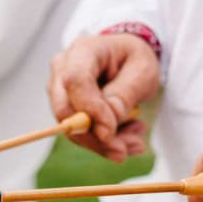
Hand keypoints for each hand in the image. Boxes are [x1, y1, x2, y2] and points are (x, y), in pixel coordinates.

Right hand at [47, 34, 159, 161]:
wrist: (128, 60)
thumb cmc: (134, 60)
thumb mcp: (142, 72)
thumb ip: (125, 94)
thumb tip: (107, 123)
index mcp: (84, 50)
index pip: (75, 81)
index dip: (90, 109)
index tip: (110, 130)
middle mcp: (63, 68)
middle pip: (64, 109)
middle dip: (94, 137)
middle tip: (123, 151)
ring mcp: (60, 90)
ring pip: (71, 128)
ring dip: (104, 144)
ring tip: (135, 143)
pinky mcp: (66, 109)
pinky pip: (79, 134)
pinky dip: (104, 143)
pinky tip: (128, 141)